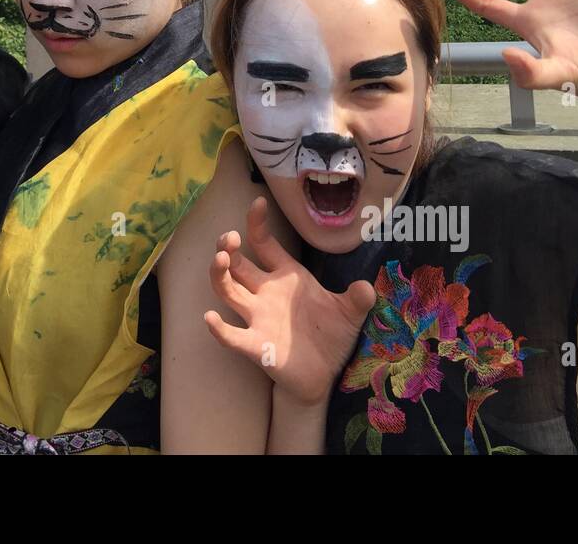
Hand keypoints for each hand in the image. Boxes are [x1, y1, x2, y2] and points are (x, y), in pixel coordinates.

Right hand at [204, 197, 374, 406]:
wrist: (325, 374)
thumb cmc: (331, 336)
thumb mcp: (350, 313)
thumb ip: (357, 298)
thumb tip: (367, 288)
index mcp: (286, 276)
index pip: (264, 243)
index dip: (257, 223)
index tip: (258, 203)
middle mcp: (265, 293)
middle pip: (237, 264)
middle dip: (228, 247)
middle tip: (229, 237)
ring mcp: (257, 318)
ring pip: (228, 290)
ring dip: (220, 275)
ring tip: (221, 259)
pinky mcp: (256, 345)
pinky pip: (232, 336)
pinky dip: (220, 329)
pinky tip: (211, 319)